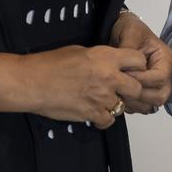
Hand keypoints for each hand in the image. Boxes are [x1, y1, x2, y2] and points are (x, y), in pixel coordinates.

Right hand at [21, 45, 146, 128]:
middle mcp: (109, 77)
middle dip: (131, 89)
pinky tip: (95, 112)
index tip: (132, 69)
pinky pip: (109, 120)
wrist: (32, 82)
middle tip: (121, 89)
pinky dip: (104, 118)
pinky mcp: (92, 113)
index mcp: (107, 57)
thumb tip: (112, 63)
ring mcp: (102, 97)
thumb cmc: (51, 63)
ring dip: (115, 104)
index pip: (139, 60)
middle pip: (137, 87)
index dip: (138, 66)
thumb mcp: (82, 51)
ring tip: (101, 100)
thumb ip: (102, 58)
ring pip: (123, 105)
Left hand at [111, 11, 171, 113]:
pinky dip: (133, 106)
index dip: (141, 79)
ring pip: (153, 103)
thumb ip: (129, 48)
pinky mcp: (147, 91)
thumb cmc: (128, 29)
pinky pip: (144, 106)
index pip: (160, 78)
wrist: (120, 32)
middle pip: (161, 95)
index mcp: (165, 58)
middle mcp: (165, 73)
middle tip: (121, 89)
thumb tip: (127, 68)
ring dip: (136, 103)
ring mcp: (157, 84)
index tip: (124, 75)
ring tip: (119, 94)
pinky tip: (120, 97)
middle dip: (140, 95)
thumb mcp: (129, 32)